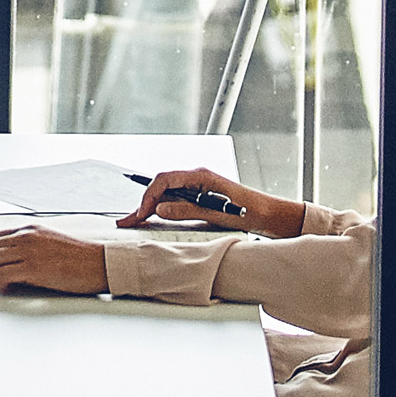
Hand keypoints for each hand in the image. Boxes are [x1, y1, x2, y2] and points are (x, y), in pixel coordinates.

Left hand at [0, 225, 108, 293]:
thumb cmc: (80, 257)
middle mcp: (26, 237)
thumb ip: (30, 246)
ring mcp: (28, 251)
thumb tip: (14, 261)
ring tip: (4, 284)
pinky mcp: (33, 268)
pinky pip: (2, 276)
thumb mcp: (50, 242)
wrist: (99, 263)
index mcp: (30, 230)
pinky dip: (2, 285)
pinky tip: (11, 289)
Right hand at [123, 168, 301, 236]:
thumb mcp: (216, 213)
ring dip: (150, 206)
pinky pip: (174, 199)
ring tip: (134, 220)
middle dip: (143, 203)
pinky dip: (161, 209)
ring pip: (165, 193)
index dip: (149, 196)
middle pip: (161, 186)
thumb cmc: (249, 210)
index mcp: (200, 176)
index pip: (164, 180)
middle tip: (128, 220)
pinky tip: (152, 217)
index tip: (142, 213)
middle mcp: (196, 178)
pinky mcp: (199, 196)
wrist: (268, 214)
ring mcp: (197, 186)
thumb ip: (187, 210)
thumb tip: (161, 209)